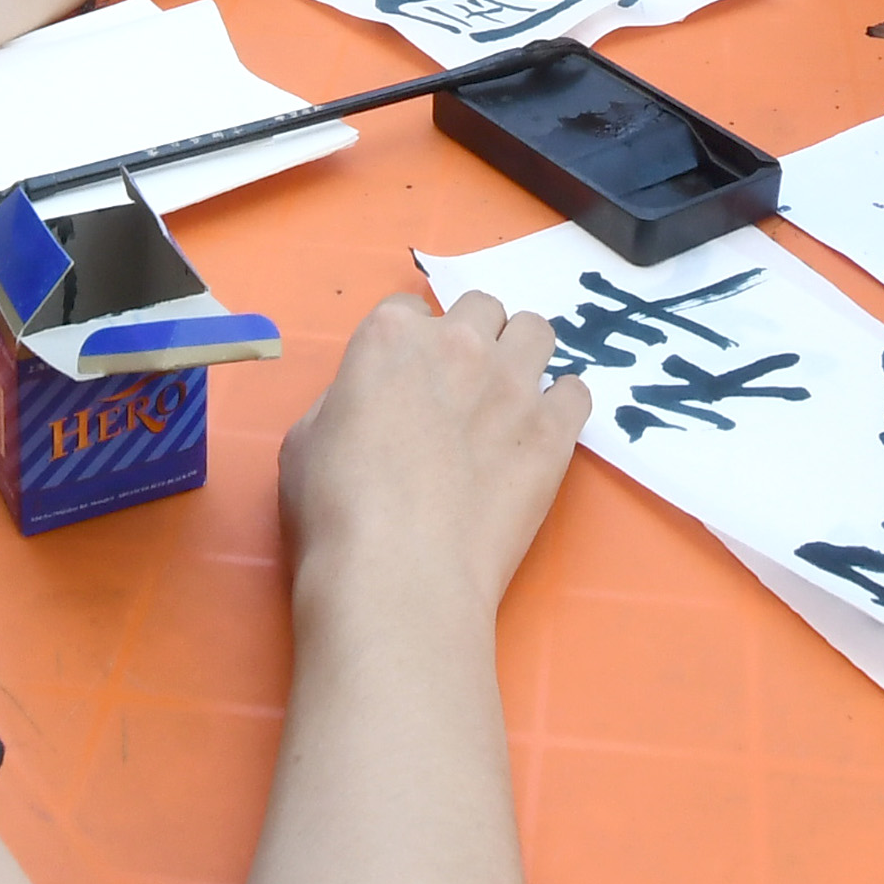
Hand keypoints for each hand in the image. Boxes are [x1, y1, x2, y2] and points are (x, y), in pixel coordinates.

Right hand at [280, 290, 590, 623]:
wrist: (400, 574)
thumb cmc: (337, 514)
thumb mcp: (306, 441)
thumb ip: (345, 400)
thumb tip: (370, 403)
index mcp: (391, 337)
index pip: (409, 309)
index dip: (409, 345)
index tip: (408, 381)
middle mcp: (459, 343)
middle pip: (482, 308)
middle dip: (473, 338)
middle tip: (462, 387)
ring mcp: (513, 383)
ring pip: (537, 331)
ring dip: (522, 356)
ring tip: (508, 402)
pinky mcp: (554, 430)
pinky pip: (577, 391)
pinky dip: (561, 407)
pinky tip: (542, 436)